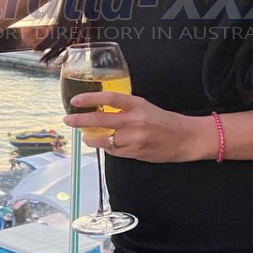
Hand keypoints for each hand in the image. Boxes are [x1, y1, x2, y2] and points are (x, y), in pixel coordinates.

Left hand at [62, 91, 210, 162]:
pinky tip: (105, 144)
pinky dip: (107, 148)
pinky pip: (113, 151)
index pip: (108, 98)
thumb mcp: (144, 107)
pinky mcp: (135, 153)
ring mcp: (134, 139)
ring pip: (104, 140)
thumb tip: (101, 109)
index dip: (89, 98)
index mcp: (137, 105)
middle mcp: (134, 121)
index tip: (75, 100)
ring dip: (91, 138)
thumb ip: (125, 107)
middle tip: (68, 120)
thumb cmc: (164, 120)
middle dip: (80, 120)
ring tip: (86, 137)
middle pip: (100, 120)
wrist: (184, 138)